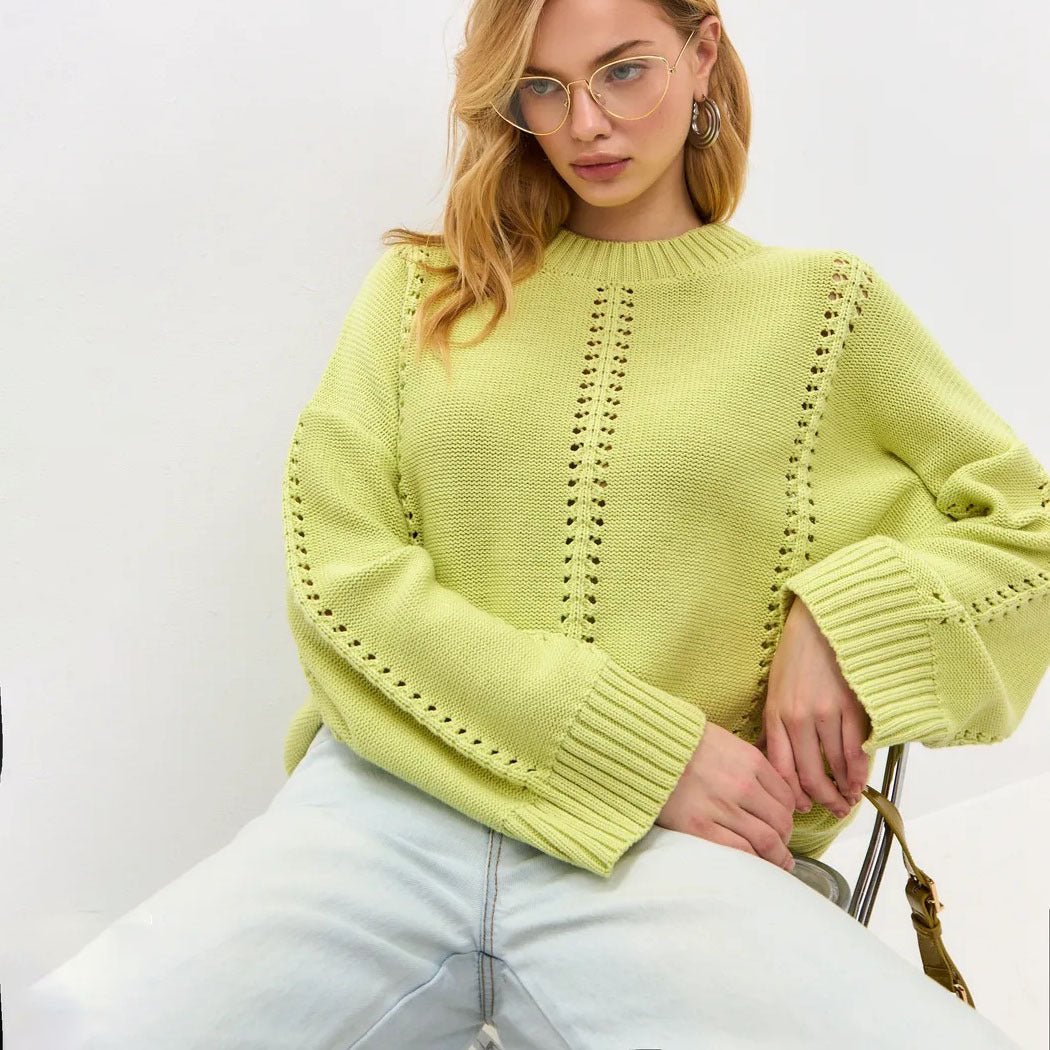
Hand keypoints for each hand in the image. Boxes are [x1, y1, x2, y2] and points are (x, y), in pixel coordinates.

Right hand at [657, 721, 797, 872]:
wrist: (645, 748)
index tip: (783, 825)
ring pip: (767, 841)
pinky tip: (756, 865)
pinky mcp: (701, 827)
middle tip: (781, 848)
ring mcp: (723, 808)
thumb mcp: (724, 742)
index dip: (788, 816)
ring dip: (777, 857)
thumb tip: (768, 788)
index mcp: (751, 762)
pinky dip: (754, 861)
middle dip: (785, 839)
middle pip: (781, 822)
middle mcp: (743, 785)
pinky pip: (741, 851)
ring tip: (777, 863)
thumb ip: (748, 763)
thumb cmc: (682, 744)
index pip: (786, 797)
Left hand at [756, 595, 871, 818]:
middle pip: (810, 775)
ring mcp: (825, 713)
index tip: (804, 807)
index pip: (782, 770)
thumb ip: (777, 725)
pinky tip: (860, 781)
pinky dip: (860, 772)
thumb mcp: (776, 690)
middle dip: (822, 800)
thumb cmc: (798, 656)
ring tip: (849, 800)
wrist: (820, 622)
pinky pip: (857, 750)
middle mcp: (797, 718)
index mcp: (775, 715)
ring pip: (836, 766)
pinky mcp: (851, 706)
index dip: (795, 795)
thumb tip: (777, 758)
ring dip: (844, 790)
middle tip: (833, 811)